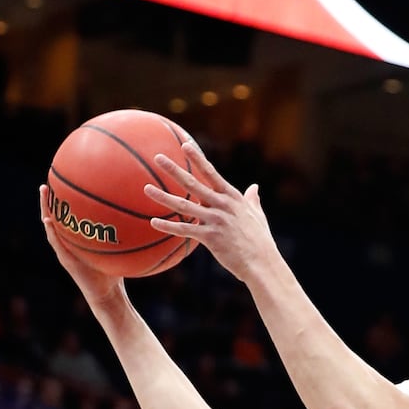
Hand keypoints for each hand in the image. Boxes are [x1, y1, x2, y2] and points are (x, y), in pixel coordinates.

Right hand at [38, 185, 128, 309]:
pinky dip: (52, 232)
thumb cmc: (114, 272)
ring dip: (45, 211)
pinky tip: (48, 220)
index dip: (63, 204)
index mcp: (77, 241)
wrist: (107, 294)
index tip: (61, 185)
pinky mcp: (66, 261)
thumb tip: (139, 217)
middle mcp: (68, 244)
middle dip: (48, 202)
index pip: (68, 219)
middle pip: (55, 220)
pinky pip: (57, 244)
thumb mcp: (117, 250)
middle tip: (45, 185)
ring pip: (51, 228)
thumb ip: (122, 235)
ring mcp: (65, 252)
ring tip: (43, 195)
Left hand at [144, 142, 281, 280]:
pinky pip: (185, 230)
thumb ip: (252, 200)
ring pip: (184, 206)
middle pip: (193, 184)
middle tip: (158, 158)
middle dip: (174, 170)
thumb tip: (254, 188)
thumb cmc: (261, 241)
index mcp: (232, 197)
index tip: (185, 145)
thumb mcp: (258, 216)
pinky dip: (168, 227)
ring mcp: (216, 221)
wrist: (262, 263)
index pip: (211, 173)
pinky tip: (154, 222)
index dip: (198, 159)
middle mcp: (222, 205)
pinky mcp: (210, 238)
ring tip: (146, 189)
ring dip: (163, 197)